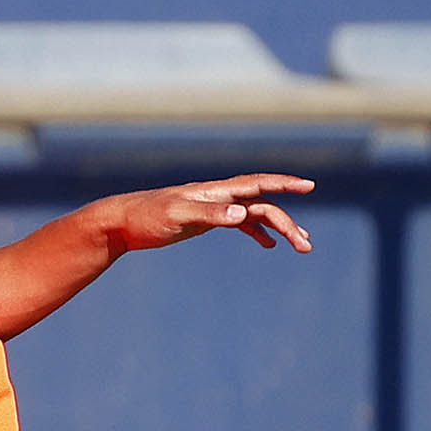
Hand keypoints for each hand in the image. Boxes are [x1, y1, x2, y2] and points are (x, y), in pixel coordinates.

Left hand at [110, 174, 314, 253]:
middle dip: (288, 223)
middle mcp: (219, 196)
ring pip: (256, 215)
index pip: (257, 184)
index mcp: (215, 191)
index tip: (308, 185)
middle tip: (306, 246)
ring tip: (301, 246)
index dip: (284, 183)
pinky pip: (240, 223)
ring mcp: (214, 208)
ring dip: (279, 228)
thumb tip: (242, 214)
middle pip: (263, 206)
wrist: (122, 222)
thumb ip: (210, 214)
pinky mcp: (206, 220)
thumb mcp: (177, 215)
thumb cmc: (146, 216)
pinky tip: (269, 245)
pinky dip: (257, 232)